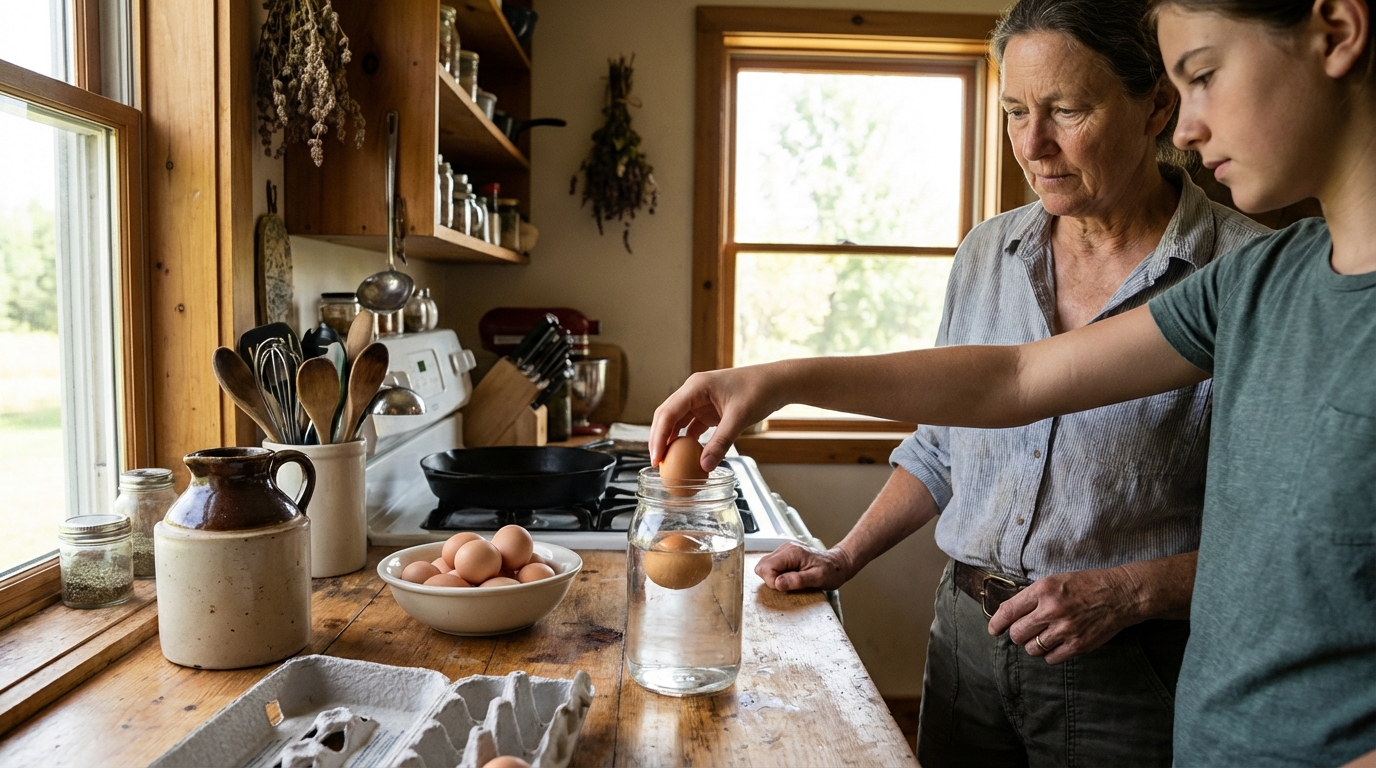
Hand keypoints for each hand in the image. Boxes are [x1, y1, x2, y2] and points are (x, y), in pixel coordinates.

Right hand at [650, 366, 779, 469]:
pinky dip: (687, 440)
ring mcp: (700, 400)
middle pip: (667, 416)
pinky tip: (685, 455)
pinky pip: (691, 426)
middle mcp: (693, 392)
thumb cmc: (759, 391)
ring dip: (671, 440)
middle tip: (657, 463)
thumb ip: (721, 442)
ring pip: (677, 421)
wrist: (777, 383)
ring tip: (667, 462)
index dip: (659, 436)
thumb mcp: (739, 418)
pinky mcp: (709, 410)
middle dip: (659, 439)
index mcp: (695, 387)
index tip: (656, 457)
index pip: (668, 413)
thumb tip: (704, 466)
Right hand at [755, 542, 855, 591]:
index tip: (786, 586)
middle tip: (787, 584)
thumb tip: (778, 583)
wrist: (838, 564)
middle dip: (770, 579)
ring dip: (773, 577)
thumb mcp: (817, 578)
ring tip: (790, 580)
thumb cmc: (831, 571)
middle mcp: (785, 549)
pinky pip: (771, 567)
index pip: (766, 567)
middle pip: (762, 566)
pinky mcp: (784, 556)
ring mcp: (783, 551)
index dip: (772, 581)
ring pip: (764, 566)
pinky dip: (777, 575)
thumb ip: (797, 580)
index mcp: (791, 552)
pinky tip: (790, 577)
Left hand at [986, 567, 1142, 664]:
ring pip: (1032, 648)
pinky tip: (1056, 644)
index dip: (997, 623)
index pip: (1008, 611)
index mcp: (1043, 590)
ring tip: (1044, 636)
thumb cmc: (1085, 585)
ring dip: (1033, 645)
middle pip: (1017, 634)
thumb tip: (1008, 614)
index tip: (993, 630)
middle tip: (1025, 631)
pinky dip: (1049, 654)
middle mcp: (1051, 610)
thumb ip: (1032, 597)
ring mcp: (1065, 630)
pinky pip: (1050, 659)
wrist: (1119, 595)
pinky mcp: (1078, 645)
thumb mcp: (1054, 581)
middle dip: (1017, 634)